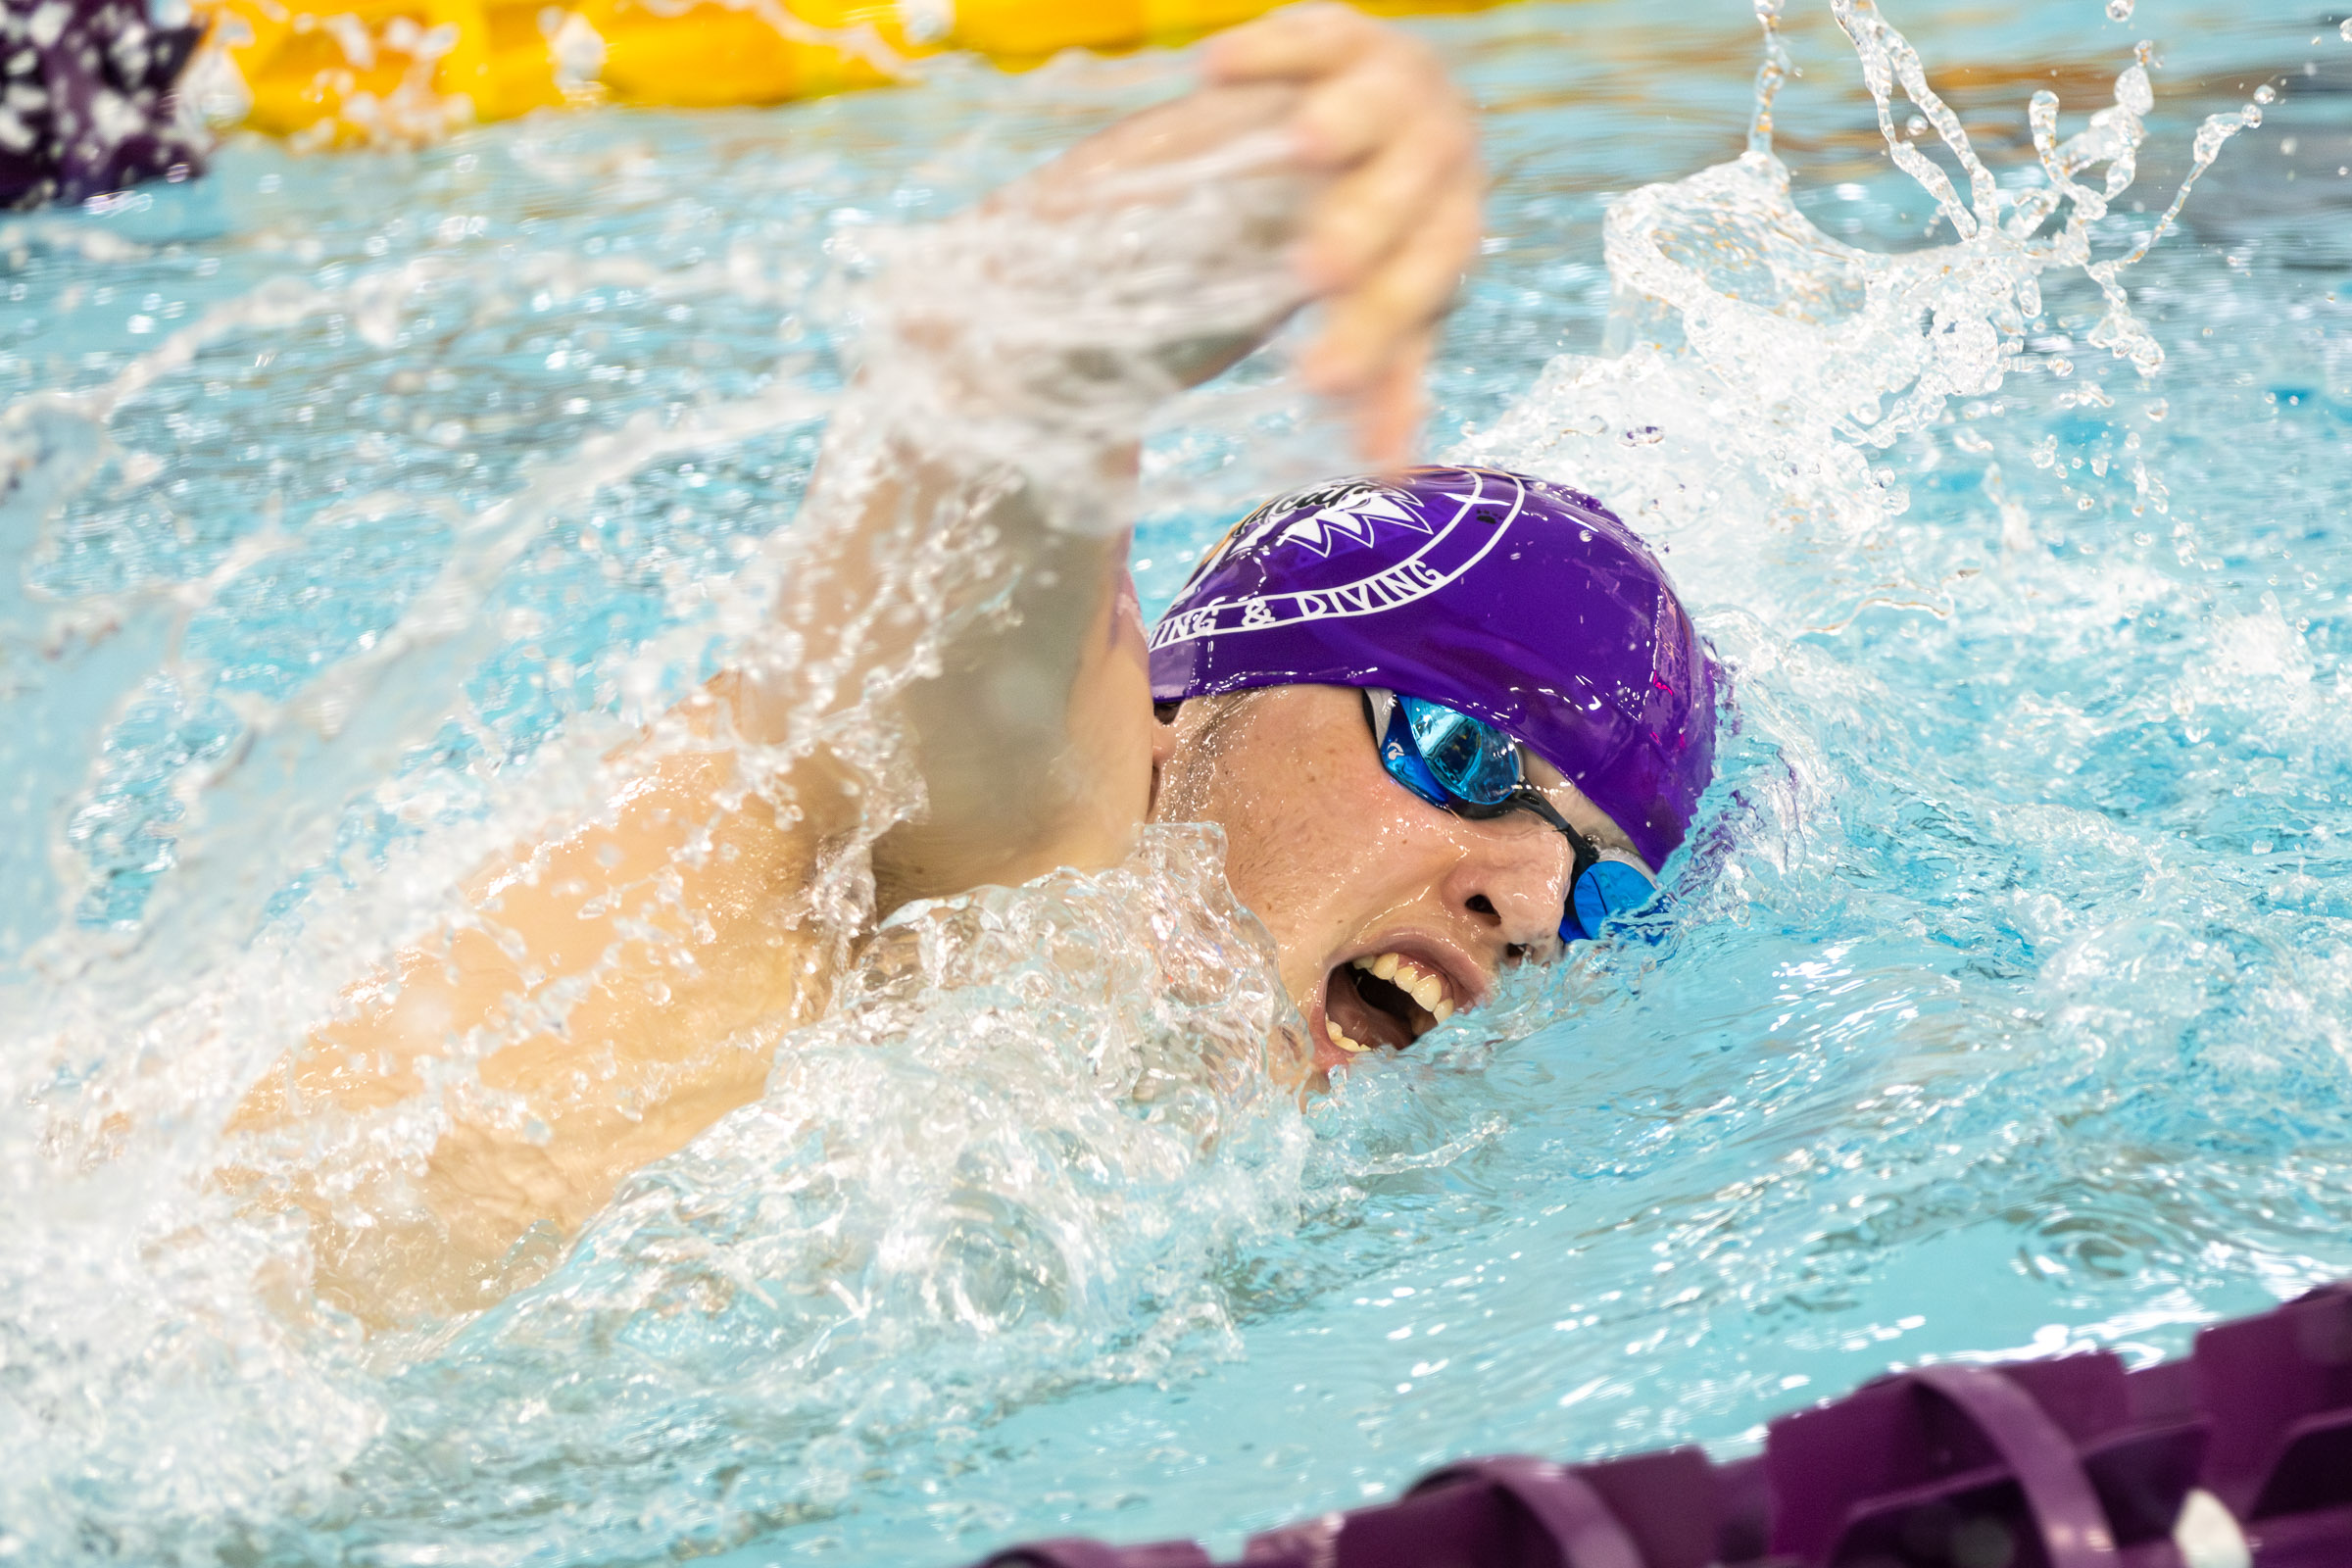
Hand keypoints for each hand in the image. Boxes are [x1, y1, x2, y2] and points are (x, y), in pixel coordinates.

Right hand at [1207, 4, 1482, 466]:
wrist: (1376, 121)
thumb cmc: (1368, 241)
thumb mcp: (1374, 309)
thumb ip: (1384, 379)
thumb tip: (1392, 478)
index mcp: (1448, 237)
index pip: (1420, 291)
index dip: (1376, 337)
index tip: (1317, 383)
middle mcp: (1440, 160)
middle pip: (1412, 198)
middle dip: (1364, 234)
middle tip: (1312, 272)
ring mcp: (1399, 90)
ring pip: (1385, 102)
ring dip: (1347, 123)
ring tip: (1300, 145)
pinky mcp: (1345, 35)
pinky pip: (1315, 31)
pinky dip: (1272, 46)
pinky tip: (1211, 70)